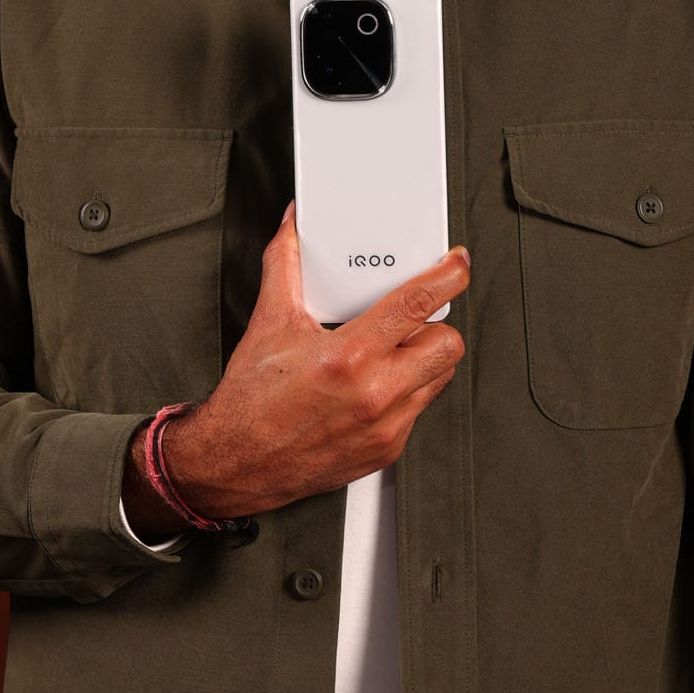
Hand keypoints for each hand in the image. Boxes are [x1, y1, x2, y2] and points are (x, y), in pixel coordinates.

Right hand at [163, 202, 468, 519]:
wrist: (236, 462)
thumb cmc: (251, 401)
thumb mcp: (269, 322)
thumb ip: (284, 265)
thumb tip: (292, 229)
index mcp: (348, 356)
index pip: (417, 304)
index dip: (448, 278)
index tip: (457, 265)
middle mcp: (374, 394)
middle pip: (447, 344)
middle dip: (438, 324)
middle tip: (415, 317)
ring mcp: (385, 426)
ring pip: (439, 378)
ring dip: (424, 358)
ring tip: (392, 350)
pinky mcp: (386, 450)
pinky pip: (419, 410)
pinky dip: (407, 391)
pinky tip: (377, 384)